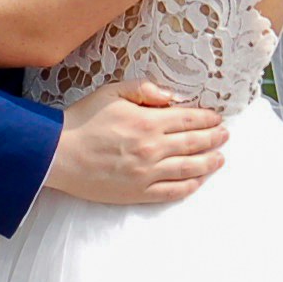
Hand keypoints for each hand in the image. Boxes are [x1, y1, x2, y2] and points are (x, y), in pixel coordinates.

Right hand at [43, 81, 226, 204]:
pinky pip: (172, 191)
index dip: (207, 118)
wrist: (58, 154)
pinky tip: (198, 180)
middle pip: (194, 143)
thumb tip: (171, 96)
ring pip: (189, 168)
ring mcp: (147, 173)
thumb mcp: (111, 92)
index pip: (188, 119)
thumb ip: (143, 89)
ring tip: (220, 158)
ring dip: (208, 162)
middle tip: (224, 136)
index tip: (217, 118)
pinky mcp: (138, 192)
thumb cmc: (83, 120)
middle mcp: (152, 148)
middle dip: (214, 138)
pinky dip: (189, 186)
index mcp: (148, 121)